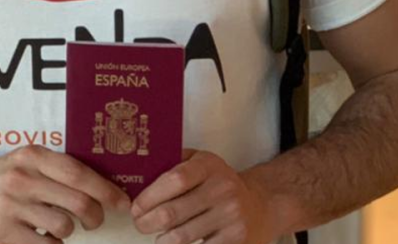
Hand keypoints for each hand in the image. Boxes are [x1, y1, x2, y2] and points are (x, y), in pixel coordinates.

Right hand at [0, 144, 130, 243]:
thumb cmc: (0, 178)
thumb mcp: (25, 161)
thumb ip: (58, 169)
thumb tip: (104, 187)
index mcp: (31, 157)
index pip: (79, 174)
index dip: (106, 191)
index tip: (121, 203)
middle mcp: (21, 180)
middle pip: (79, 203)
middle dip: (95, 216)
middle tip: (93, 221)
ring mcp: (9, 209)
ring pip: (64, 227)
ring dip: (68, 232)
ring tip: (56, 227)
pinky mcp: (1, 236)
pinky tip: (40, 237)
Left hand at [131, 149, 275, 243]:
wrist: (261, 205)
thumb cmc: (220, 183)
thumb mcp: (202, 162)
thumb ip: (174, 161)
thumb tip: (139, 170)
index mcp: (209, 166)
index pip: (174, 180)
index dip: (149, 196)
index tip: (136, 206)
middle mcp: (222, 189)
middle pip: (173, 212)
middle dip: (147, 222)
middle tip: (140, 224)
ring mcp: (231, 216)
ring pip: (182, 236)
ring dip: (161, 240)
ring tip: (157, 236)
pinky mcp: (236, 240)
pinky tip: (174, 243)